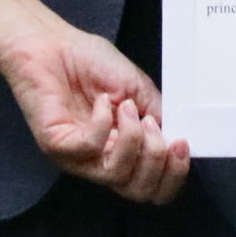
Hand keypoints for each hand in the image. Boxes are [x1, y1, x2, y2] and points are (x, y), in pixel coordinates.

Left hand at [0, 28, 189, 203]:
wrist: (52, 45)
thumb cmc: (90, 63)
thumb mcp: (137, 89)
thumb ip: (158, 115)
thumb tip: (178, 135)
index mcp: (124, 151)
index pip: (153, 187)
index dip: (173, 174)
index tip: (182, 143)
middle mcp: (102, 161)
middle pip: (139, 191)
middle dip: (156, 160)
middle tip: (153, 126)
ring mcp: (78, 157)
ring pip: (117, 175)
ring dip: (132, 139)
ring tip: (127, 107)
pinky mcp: (57, 146)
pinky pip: (90, 148)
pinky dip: (103, 123)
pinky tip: (102, 101)